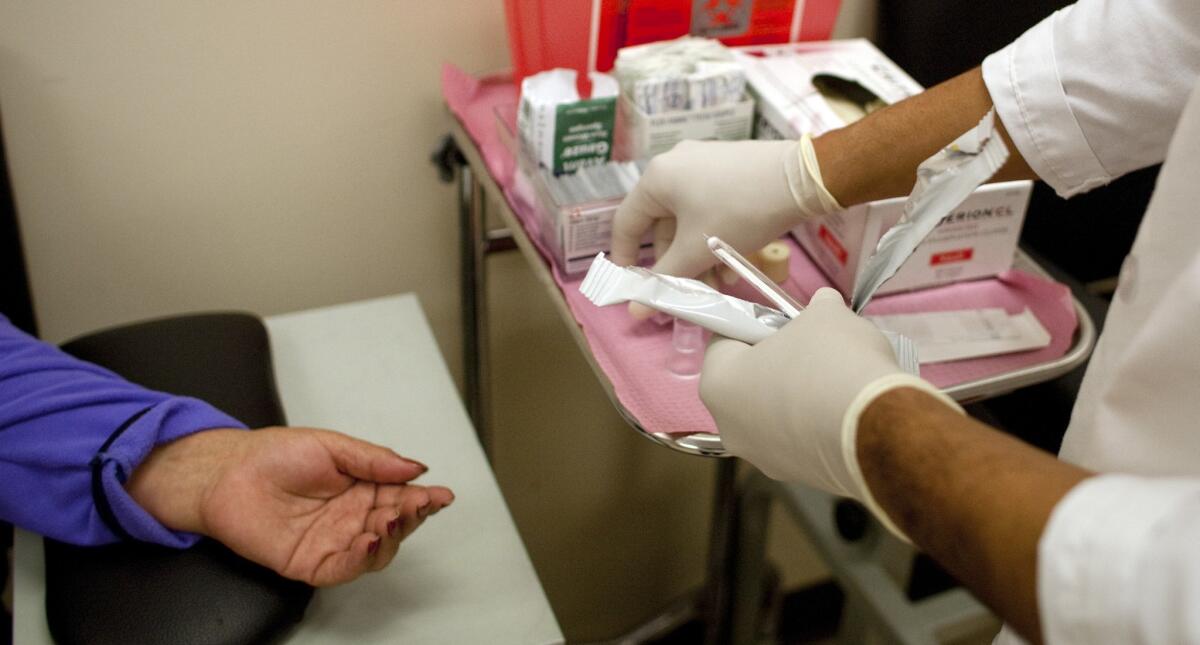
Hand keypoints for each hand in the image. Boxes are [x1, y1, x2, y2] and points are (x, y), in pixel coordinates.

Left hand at [128, 427, 452, 585]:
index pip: (402, 497)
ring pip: (377, 551)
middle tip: (416, 504)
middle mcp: (351, 517)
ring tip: (391, 520)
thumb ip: (374, 460)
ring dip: (391, 538)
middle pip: (396, 525)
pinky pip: (344, 568)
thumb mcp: (332, 445)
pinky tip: (370, 540)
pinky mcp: (311, 562)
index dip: (424, 498)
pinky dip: (362, 559)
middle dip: (412, 517)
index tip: (441, 494)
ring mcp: (333, 541)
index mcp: (361, 488)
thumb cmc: (272, 455)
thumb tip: (415, 468)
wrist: (226, 474)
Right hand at [609, 137, 840, 283]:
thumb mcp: (698, 250)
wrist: (801, 178)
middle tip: (688, 290)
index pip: (626, 223)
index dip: (625, 259)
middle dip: (676, 262)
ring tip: (719, 281)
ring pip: (688, 218)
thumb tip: (636, 310)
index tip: (633, 287)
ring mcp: (703, 161)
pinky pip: (708, 205)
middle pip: (661, 224)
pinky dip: (713, 234)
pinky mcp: (728, 166)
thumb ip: (665, 279)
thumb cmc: (740, 212)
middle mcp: (674, 163)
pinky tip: (733, 259)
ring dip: (698, 253)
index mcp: (657, 177)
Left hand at [700, 288, 958, 533]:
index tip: (783, 322)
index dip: (754, 325)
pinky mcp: (798, 478)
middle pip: (748, 383)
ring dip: (799, 397)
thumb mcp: (826, 315)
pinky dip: (818, 426)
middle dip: (777, 364)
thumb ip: (817, 308)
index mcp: (717, 383)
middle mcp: (729, 428)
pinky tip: (847, 411)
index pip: (724, 342)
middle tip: (812, 349)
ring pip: (774, 416)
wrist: (880, 430)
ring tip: (837, 381)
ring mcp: (762, 458)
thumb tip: (824, 307)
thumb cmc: (835, 361)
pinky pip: (802, 441)